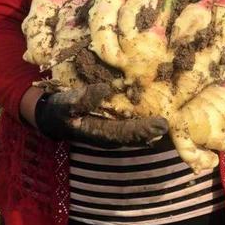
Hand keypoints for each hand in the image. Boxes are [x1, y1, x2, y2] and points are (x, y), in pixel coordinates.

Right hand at [34, 83, 168, 147]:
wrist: (52, 114)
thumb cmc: (59, 110)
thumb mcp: (66, 104)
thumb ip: (83, 99)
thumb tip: (106, 89)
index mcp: (99, 133)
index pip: (126, 134)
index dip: (144, 130)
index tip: (161, 125)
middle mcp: (110, 134)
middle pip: (137, 135)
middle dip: (154, 130)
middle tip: (173, 122)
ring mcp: (113, 129)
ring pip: (137, 130)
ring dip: (152, 125)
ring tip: (172, 116)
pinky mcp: (114, 120)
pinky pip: (133, 121)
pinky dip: (145, 117)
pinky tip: (157, 108)